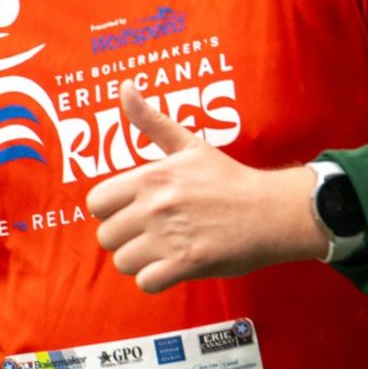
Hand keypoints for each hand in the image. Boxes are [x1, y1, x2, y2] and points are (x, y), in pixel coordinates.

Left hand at [85, 82, 321, 293]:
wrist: (271, 210)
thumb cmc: (229, 179)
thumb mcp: (189, 144)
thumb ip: (151, 120)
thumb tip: (125, 86)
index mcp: (151, 176)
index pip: (96, 202)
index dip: (110, 210)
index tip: (131, 211)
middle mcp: (156, 205)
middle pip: (106, 236)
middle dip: (125, 239)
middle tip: (150, 234)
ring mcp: (170, 236)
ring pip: (124, 262)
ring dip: (140, 261)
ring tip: (162, 250)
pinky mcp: (187, 263)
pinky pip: (147, 282)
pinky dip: (156, 279)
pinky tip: (172, 267)